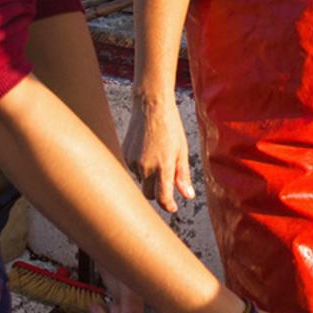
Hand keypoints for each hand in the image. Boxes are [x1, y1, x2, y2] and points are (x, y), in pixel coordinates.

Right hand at [123, 92, 195, 212]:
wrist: (150, 105)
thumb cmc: (170, 126)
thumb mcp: (182, 151)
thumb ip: (183, 176)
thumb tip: (188, 196)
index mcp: (163, 167)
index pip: (162, 199)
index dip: (168, 206)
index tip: (172, 207)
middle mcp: (146, 167)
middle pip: (150, 194)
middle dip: (158, 193)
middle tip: (166, 182)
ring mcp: (133, 162)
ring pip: (141, 180)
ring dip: (149, 176)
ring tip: (157, 155)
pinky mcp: (125, 154)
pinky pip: (133, 169)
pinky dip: (141, 166)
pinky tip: (147, 149)